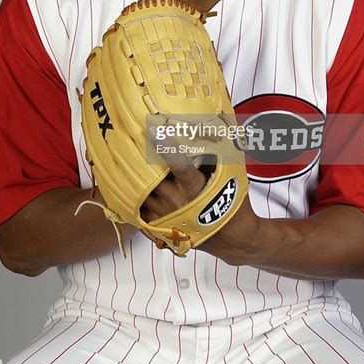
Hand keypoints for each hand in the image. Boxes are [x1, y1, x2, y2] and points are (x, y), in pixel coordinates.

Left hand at [141, 133, 259, 265]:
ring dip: (136, 177)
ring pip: (142, 192)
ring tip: (129, 158)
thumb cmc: (233, 205)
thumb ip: (221, 152)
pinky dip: (135, 195)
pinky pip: (139, 209)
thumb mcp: (233, 176)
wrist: (232, 239)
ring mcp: (167, 216)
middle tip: (133, 140)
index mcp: (198, 188)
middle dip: (143, 159)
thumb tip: (214, 124)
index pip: (180, 165)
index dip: (167, 147)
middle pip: (153, 176)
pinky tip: (133, 183)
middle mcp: (180, 202)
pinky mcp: (160, 227)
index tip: (152, 131)